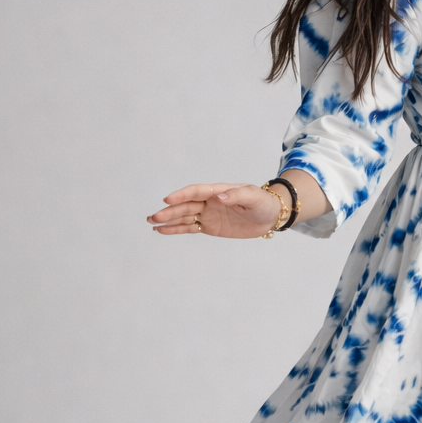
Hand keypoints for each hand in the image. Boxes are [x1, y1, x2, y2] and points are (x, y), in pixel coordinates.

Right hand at [147, 183, 280, 237]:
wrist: (270, 216)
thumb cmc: (263, 202)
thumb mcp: (253, 197)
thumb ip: (237, 195)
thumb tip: (221, 196)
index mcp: (218, 191)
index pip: (196, 192)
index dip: (182, 195)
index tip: (168, 200)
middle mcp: (209, 202)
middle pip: (185, 206)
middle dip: (169, 211)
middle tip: (153, 217)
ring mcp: (208, 214)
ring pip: (184, 216)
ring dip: (168, 220)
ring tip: (151, 222)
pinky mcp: (209, 227)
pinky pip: (190, 227)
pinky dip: (176, 229)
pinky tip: (162, 230)